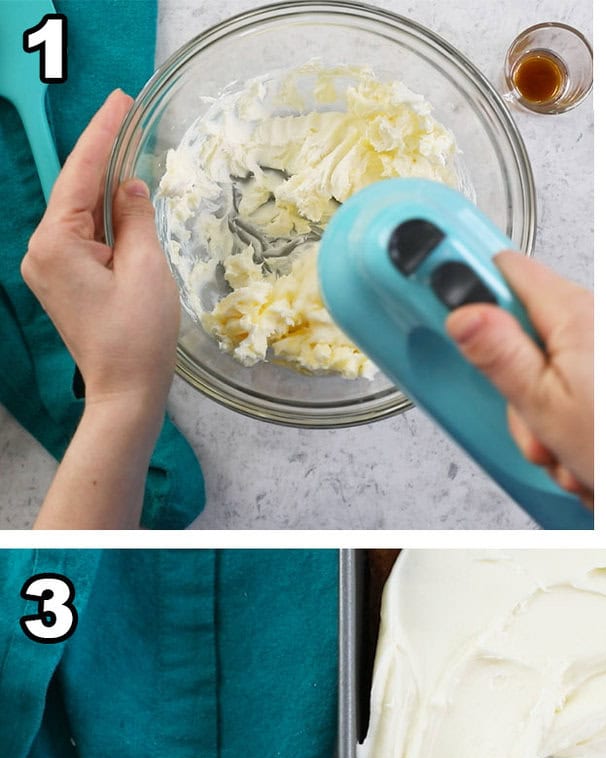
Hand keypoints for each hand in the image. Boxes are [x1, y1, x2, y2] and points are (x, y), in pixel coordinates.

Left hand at [22, 89, 180, 528]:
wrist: (125, 392)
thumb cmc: (139, 338)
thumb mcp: (147, 270)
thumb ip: (136, 219)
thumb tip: (130, 186)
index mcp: (57, 241)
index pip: (83, 174)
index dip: (103, 135)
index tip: (120, 101)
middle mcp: (42, 248)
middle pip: (77, 189)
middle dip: (104, 154)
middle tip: (129, 115)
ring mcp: (50, 266)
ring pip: (82, 212)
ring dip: (107, 185)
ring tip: (133, 150)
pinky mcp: (64, 281)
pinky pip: (85, 236)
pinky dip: (106, 216)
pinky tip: (126, 200)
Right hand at [445, 252, 593, 507]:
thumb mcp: (541, 403)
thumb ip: (499, 353)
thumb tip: (463, 312)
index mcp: (572, 314)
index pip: (503, 268)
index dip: (467, 284)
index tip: (436, 297)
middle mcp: (584, 323)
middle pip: (511, 327)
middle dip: (506, 379)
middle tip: (523, 414)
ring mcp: (589, 351)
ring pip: (529, 367)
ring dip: (530, 413)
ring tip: (553, 442)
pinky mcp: (591, 377)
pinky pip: (551, 388)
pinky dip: (551, 422)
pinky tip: (565, 446)